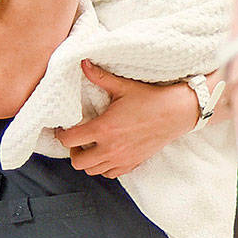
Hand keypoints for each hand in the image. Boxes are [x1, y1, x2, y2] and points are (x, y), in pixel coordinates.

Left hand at [54, 60, 195, 177]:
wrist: (176, 113)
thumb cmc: (150, 99)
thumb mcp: (123, 86)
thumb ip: (100, 77)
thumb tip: (82, 62)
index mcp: (104, 129)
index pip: (69, 140)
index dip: (61, 134)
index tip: (63, 129)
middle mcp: (110, 148)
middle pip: (77, 162)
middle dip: (73, 151)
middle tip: (77, 139)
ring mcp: (121, 159)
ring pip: (92, 171)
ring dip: (88, 160)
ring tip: (91, 146)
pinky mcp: (132, 164)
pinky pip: (109, 174)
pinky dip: (103, 167)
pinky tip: (106, 153)